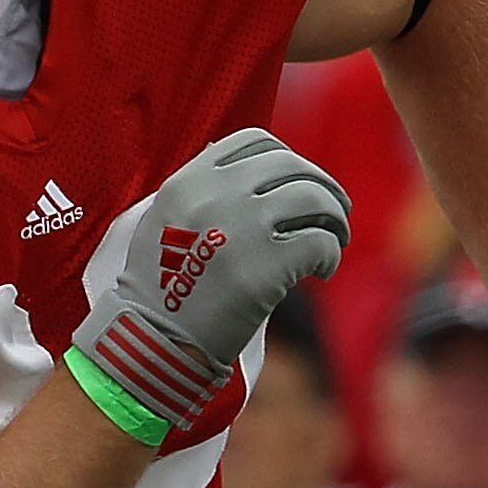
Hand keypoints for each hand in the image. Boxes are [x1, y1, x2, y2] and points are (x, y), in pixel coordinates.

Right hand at [72, 128, 349, 431]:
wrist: (153, 344)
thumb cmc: (161, 292)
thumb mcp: (163, 223)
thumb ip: (201, 193)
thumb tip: (252, 170)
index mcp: (190, 181)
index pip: (255, 142)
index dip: (287, 159)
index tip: (297, 183)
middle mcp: (218, 195)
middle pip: (293, 167)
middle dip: (323, 187)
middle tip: (334, 213)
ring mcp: (244, 229)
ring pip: (315, 199)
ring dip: (335, 218)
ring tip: (335, 240)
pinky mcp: (267, 267)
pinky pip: (321, 242)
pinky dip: (331, 254)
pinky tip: (322, 271)